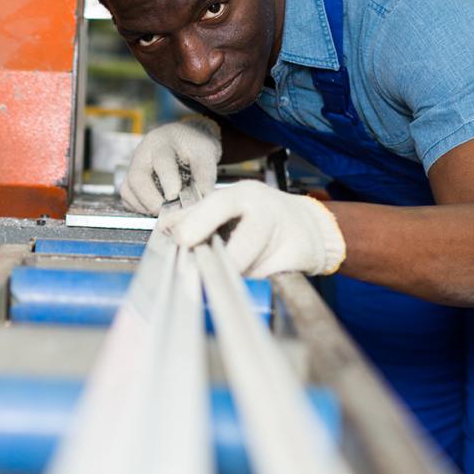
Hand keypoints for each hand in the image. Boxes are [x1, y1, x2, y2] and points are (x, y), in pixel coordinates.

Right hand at [120, 117, 221, 214]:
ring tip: (163, 211)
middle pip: (136, 178)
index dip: (168, 181)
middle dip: (150, 199)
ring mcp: (133, 167)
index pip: (162, 162)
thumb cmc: (193, 144)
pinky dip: (138, 207)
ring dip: (143, 206)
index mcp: (162, 143)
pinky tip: (154, 209)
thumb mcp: (205, 152)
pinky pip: (127, 197)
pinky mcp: (131, 180)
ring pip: (127, 189)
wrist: (183, 138)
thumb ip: (205, 174)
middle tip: (166, 210)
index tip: (176, 195)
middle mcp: (142, 154)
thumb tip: (203, 198)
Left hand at [159, 180, 346, 277]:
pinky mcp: (298, 256)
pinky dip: (253, 277)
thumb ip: (195, 215)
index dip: (198, 223)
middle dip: (229, 257)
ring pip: (257, 263)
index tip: (181, 241)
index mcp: (244, 195)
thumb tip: (165, 227)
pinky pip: (268, 275)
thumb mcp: (227, 205)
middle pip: (250, 236)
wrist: (307, 224)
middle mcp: (267, 211)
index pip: (220, 205)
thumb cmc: (260, 212)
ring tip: (229, 268)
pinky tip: (248, 272)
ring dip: (238, 271)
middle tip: (206, 269)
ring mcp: (286, 234)